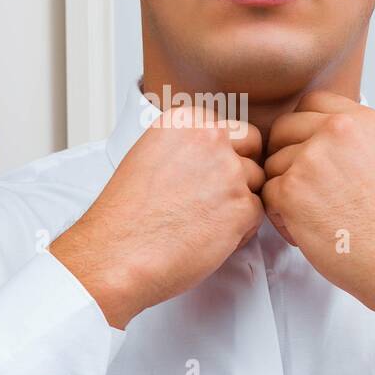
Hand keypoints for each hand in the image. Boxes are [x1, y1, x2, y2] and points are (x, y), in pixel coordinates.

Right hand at [51, 108, 264, 328]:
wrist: (117, 254)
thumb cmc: (126, 216)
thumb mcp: (149, 157)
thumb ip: (185, 147)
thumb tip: (211, 154)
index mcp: (185, 120)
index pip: (229, 126)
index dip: (223, 152)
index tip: (206, 171)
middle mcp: (210, 139)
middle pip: (252, 146)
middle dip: (241, 168)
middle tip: (214, 195)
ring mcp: (229, 172)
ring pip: (256, 182)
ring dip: (239, 201)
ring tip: (203, 220)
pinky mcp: (242, 207)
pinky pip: (256, 214)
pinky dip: (239, 230)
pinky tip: (207, 237)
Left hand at [261, 90, 374, 338]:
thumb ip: (350, 138)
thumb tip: (316, 133)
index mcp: (361, 119)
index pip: (310, 103)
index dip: (304, 129)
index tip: (311, 152)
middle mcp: (336, 130)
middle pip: (283, 129)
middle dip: (288, 158)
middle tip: (309, 189)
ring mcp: (311, 159)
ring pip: (272, 165)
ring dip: (285, 190)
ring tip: (317, 215)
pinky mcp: (291, 190)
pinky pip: (268, 194)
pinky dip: (281, 216)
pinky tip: (310, 230)